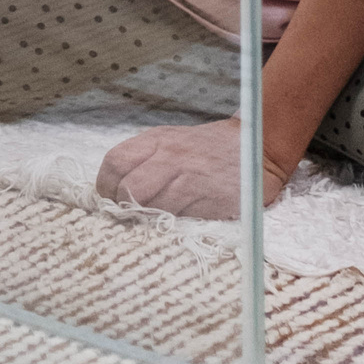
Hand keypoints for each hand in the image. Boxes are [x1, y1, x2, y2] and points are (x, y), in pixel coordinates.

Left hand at [94, 115, 290, 220]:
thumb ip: (144, 161)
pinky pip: (179, 218)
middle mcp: (170, 156)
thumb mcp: (172, 143)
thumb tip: (113, 192)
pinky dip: (174, 224)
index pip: (114, 163)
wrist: (258, 145)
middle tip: (130, 217)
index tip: (110, 202)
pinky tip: (181, 221)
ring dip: (149, 219)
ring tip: (157, 220)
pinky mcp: (209, 198)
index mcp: (157, 140)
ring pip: (150, 207)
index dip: (106, 187)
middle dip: (123, 208)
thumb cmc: (207, 150)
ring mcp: (190, 177)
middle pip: (127, 189)